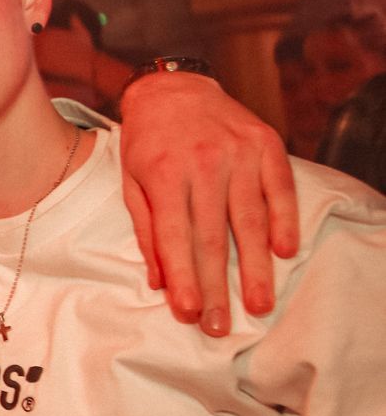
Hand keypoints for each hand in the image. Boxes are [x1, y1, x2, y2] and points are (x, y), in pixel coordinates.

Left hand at [118, 73, 298, 335]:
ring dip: (255, 268)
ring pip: (250, 220)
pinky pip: (280, 189)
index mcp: (164, 175)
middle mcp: (203, 164)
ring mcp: (238, 153)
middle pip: (213, 237)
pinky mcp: (266, 144)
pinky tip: (285, 252)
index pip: (176, 237)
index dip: (184, 278)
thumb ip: (146, 230)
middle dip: (218, 287)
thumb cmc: (146, 143)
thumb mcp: (131, 182)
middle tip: (223, 326)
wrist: (174, 88)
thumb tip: (158, 282)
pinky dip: (284, 221)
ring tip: (258, 304)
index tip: (190, 314)